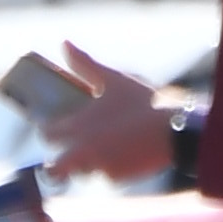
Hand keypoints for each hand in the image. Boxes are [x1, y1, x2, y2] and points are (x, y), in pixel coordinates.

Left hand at [42, 46, 180, 185]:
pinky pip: (107, 177)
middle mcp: (82, 149)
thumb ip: (85, 65)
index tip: (56, 130)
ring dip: (89, 165)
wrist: (173, 132)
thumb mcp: (113, 80)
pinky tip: (130, 155)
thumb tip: (64, 43)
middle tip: (78, 149)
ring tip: (110, 150)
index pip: (48, 134)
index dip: (51, 133)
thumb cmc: (143, 103)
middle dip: (63, 159)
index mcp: (78, 125)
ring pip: (82, 172)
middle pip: (56, 165)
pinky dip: (115, 169)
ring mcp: (97, 166)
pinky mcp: (114, 178)